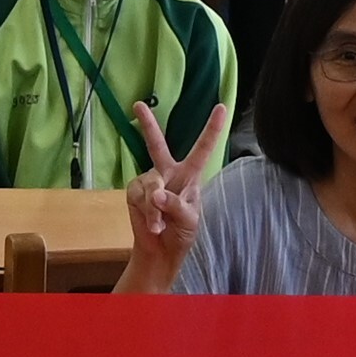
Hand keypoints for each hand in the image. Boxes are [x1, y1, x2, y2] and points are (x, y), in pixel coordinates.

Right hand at [120, 100, 226, 284]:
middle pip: (156, 144)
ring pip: (151, 184)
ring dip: (154, 209)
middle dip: (147, 124)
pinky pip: (139, 196)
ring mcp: (149, 181)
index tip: (221, 107)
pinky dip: (146, 212)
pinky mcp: (134, 192)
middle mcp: (168, 172)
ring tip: (159, 225)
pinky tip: (151, 224)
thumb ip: (175, 205)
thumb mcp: (189, 220)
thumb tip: (155, 194)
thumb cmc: (181, 233)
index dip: (212, 128)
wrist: (160, 251)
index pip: (203, 148)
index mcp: (189, 175)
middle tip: (138, 105)